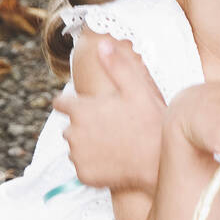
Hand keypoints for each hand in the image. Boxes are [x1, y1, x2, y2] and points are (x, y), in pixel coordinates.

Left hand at [52, 39, 165, 192]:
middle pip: (71, 126)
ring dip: (89, 145)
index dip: (72, 103)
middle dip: (86, 125)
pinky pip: (84, 167)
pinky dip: (95, 165)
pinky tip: (115, 159)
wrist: (158, 163)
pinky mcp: (83, 175)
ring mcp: (77, 156)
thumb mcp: (138, 89)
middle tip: (113, 127)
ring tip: (116, 144)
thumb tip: (102, 44)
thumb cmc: (151, 123)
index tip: (87, 108)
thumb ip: (117, 65)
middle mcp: (72, 133)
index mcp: (81, 109)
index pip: (60, 103)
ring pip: (77, 147)